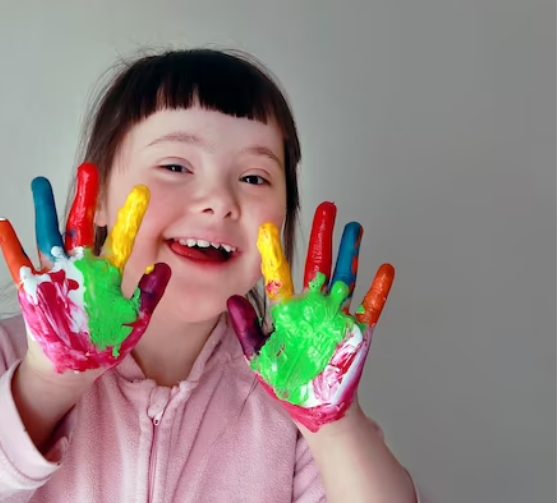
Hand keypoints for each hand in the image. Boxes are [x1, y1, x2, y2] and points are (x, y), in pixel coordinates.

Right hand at [0, 162, 170, 373]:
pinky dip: (9, 244)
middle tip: (88, 168)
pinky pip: (17, 263)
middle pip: (82, 226)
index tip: (142, 191)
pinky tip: (1, 222)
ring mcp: (55, 275)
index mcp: (106, 273)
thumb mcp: (134, 319)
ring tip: (40, 182)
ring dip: (44, 210)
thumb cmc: (104, 342)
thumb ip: (148, 294)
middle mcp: (80, 267)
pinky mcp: (32, 290)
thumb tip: (163, 266)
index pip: (121, 239)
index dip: (130, 217)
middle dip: (84, 198)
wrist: (74, 366)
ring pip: (48, 236)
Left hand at [227, 202, 393, 431]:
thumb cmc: (287, 382)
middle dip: (321, 235)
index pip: (278, 273)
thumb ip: (247, 329)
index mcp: (288, 311)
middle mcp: (313, 307)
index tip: (268, 226)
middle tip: (326, 207)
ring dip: (350, 252)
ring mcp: (337, 316)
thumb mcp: (260, 356)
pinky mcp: (357, 331)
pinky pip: (370, 306)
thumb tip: (232, 301)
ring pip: (344, 276)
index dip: (273, 250)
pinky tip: (384, 269)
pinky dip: (378, 289)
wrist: (315, 407)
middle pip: (317, 263)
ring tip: (353, 226)